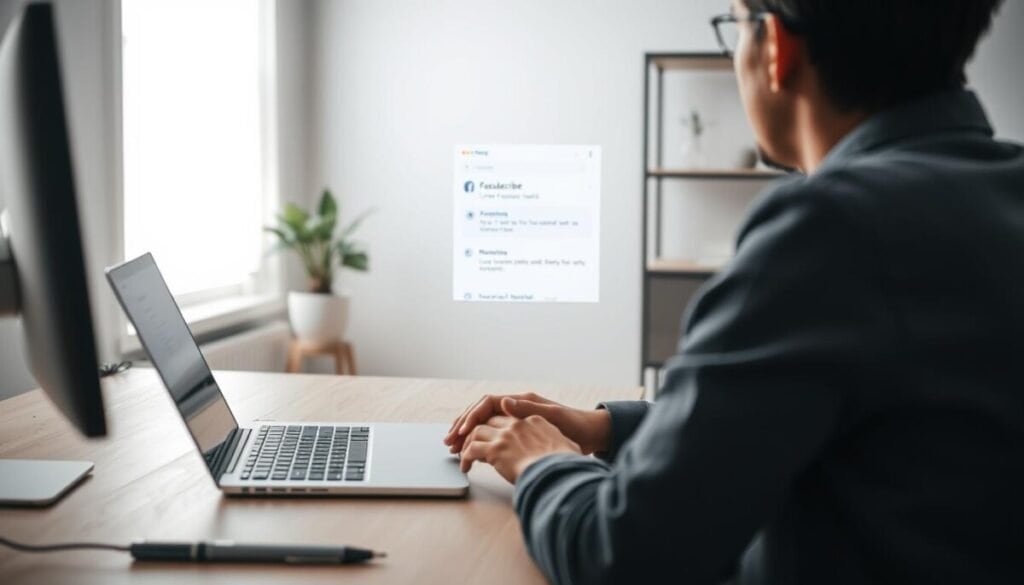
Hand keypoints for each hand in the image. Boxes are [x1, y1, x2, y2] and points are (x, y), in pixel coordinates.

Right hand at [443, 392, 610, 455]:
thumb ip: (528, 410)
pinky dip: (478, 441)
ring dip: (466, 434)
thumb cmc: (575, 426)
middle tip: (448, 442)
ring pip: (483, 423)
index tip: (461, 433)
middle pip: (480, 412)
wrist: (590, 434)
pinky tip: (470, 451)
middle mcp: (515, 407)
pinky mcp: (517, 431)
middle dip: (462, 425)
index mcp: (521, 401)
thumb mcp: (553, 417)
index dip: (471, 417)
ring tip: (453, 448)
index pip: (486, 403)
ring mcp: (515, 419)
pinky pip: (491, 433)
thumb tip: (503, 403)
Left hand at [459, 415, 581, 482]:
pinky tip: (466, 466)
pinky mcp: (496, 448)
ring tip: (460, 456)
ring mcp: (506, 434)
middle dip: (472, 430)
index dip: (493, 425)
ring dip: (466, 443)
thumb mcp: (562, 444)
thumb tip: (545, 450)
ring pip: (476, 431)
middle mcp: (518, 423)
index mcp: (534, 419)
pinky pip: (473, 448)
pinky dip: (466, 457)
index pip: (505, 416)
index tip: (485, 434)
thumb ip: (547, 439)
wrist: (563, 471)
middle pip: (487, 419)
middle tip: (463, 444)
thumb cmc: (566, 463)